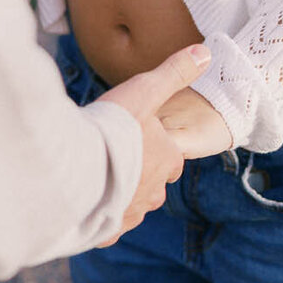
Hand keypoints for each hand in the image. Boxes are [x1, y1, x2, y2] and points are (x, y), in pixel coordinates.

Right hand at [96, 44, 222, 241]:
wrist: (75, 167)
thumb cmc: (112, 127)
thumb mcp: (146, 91)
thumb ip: (175, 73)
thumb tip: (206, 53)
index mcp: (167, 158)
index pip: (173, 159)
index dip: (161, 150)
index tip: (145, 143)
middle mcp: (154, 190)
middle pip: (154, 186)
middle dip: (142, 175)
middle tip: (119, 160)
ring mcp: (130, 212)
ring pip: (133, 207)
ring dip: (123, 195)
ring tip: (102, 181)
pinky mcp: (107, 230)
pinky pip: (110, 228)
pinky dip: (102, 219)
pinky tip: (88, 206)